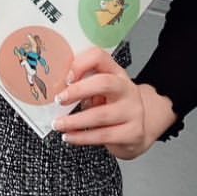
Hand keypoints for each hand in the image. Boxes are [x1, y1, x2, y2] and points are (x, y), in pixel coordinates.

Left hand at [54, 48, 175, 160]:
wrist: (139, 128)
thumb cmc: (114, 106)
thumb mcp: (102, 91)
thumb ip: (84, 85)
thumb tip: (57, 91)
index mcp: (116, 73)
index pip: (100, 57)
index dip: (81, 65)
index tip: (66, 78)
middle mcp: (127, 90)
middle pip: (104, 83)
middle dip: (78, 91)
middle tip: (59, 100)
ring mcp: (133, 111)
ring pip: (100, 116)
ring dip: (74, 121)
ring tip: (58, 124)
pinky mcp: (133, 133)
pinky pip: (103, 136)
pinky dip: (82, 137)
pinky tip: (69, 137)